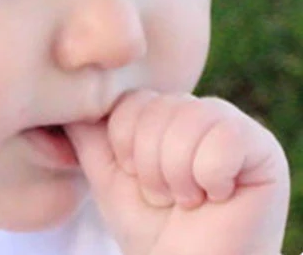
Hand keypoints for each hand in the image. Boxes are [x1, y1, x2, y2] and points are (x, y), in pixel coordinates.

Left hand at [65, 90, 288, 254]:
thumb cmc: (147, 228)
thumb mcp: (105, 170)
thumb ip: (85, 127)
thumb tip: (56, 91)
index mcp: (163, 111)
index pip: (130, 100)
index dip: (125, 147)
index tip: (138, 181)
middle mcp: (198, 110)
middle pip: (157, 109)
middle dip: (151, 165)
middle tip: (168, 197)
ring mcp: (232, 126)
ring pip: (187, 120)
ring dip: (177, 175)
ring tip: (190, 200)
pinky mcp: (262, 149)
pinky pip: (223, 138)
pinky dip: (210, 177)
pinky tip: (218, 198)